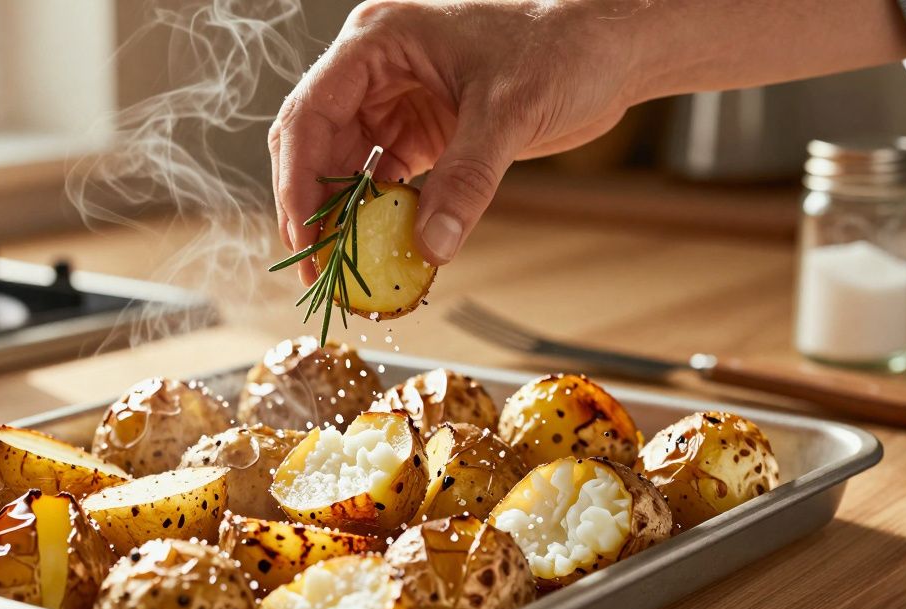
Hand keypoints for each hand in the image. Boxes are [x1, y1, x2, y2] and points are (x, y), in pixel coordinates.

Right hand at [268, 0, 642, 280]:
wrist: (608, 52)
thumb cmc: (562, 49)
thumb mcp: (509, 111)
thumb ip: (466, 179)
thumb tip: (431, 245)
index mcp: (377, 42)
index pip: (309, 115)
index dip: (297, 181)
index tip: (304, 237)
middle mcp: (374, 70)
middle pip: (315, 146)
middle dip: (313, 209)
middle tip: (318, 269)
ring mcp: (394, 101)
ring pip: (344, 169)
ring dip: (343, 220)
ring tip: (343, 270)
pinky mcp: (420, 131)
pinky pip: (383, 181)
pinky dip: (379, 218)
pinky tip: (381, 251)